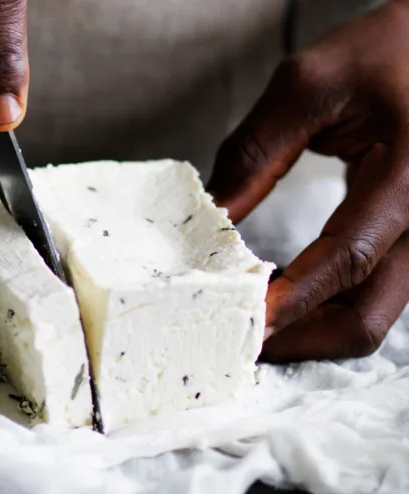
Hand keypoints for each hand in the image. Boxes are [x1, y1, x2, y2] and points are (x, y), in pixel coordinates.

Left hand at [208, 0, 408, 361]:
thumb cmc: (385, 53)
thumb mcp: (308, 86)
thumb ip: (255, 151)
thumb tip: (211, 214)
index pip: (348, 258)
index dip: (291, 299)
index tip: (242, 322)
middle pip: (368, 315)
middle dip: (299, 338)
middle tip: (236, 337)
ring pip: (372, 315)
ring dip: (310, 328)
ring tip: (251, 319)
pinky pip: (372, 293)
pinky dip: (325, 305)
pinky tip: (281, 293)